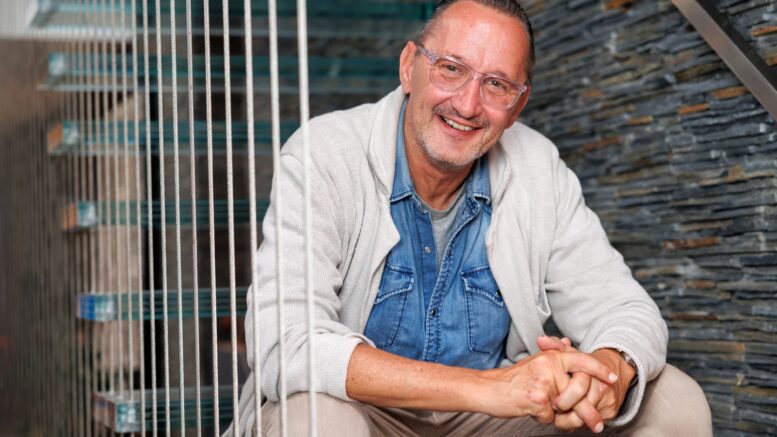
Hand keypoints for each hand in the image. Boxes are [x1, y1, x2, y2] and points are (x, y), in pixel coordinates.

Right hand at [477, 349, 617, 424]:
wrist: (487, 388)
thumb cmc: (511, 379)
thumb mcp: (534, 363)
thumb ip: (552, 355)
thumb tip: (567, 342)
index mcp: (550, 357)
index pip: (582, 360)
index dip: (600, 370)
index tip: (614, 378)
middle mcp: (549, 367)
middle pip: (579, 391)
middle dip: (588, 411)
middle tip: (598, 424)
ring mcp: (543, 383)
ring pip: (565, 407)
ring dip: (561, 416)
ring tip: (551, 413)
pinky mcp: (537, 399)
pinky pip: (550, 416)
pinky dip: (543, 418)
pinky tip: (531, 410)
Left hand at [537, 336, 635, 432]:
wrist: (614, 370)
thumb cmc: (587, 363)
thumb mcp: (571, 352)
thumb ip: (555, 346)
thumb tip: (541, 340)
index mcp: (590, 371)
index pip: (577, 387)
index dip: (564, 397)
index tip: (553, 402)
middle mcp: (602, 385)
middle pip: (582, 406)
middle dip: (566, 411)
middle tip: (555, 412)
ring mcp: (608, 399)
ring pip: (586, 418)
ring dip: (570, 419)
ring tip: (559, 416)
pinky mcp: (612, 411)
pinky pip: (593, 422)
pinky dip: (579, 423)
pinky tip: (571, 418)